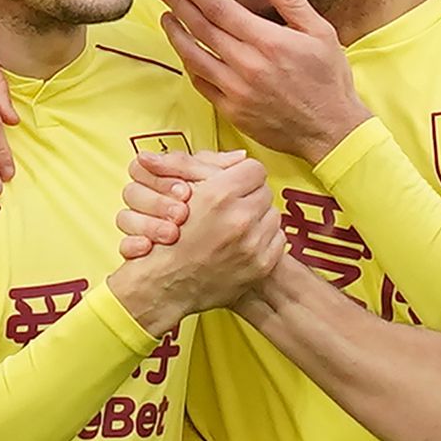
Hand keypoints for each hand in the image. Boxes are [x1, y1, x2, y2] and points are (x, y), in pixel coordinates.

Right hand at [109, 156, 286, 335]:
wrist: (164, 285)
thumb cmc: (166, 237)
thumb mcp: (177, 188)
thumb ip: (207, 164)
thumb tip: (240, 156)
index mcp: (219, 194)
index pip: (254, 168)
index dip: (241, 175)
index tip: (232, 184)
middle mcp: (240, 219)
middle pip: (264, 191)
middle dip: (248, 196)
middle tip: (230, 207)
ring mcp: (253, 244)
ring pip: (272, 214)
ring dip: (257, 218)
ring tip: (233, 227)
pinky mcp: (261, 265)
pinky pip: (277, 240)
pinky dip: (262, 240)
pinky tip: (240, 244)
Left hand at [156, 0, 371, 163]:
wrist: (332, 131)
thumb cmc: (329, 80)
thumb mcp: (320, 32)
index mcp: (268, 42)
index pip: (220, 9)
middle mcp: (248, 65)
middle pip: (201, 28)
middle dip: (178, 4)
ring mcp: (236, 90)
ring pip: (194, 57)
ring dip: (176, 34)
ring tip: (166, 16)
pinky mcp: (232, 111)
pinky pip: (202, 84)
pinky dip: (189, 65)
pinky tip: (184, 52)